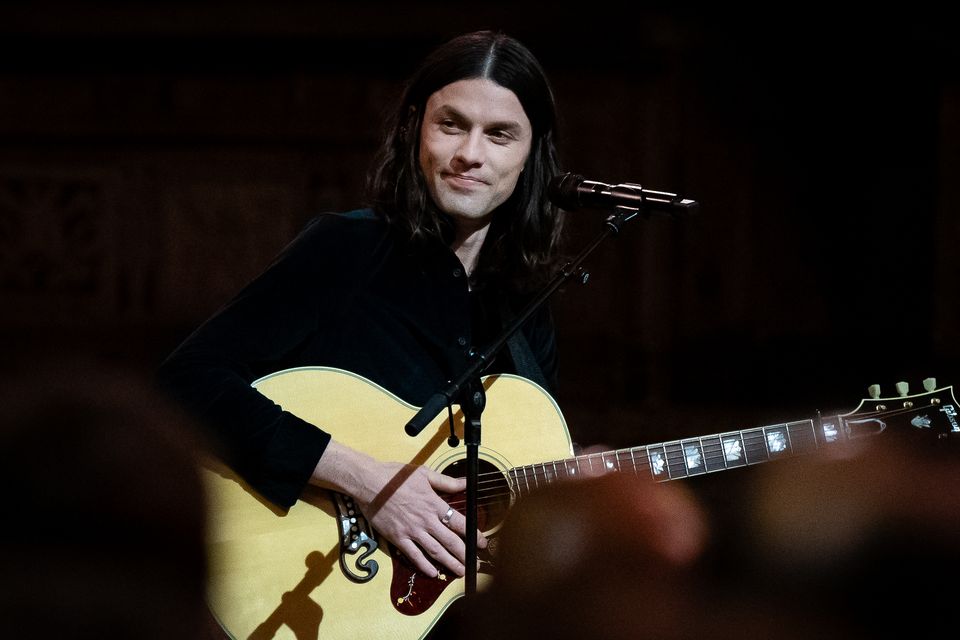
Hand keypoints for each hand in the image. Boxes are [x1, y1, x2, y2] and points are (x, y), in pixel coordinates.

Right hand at [310, 440, 486, 576]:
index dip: (473, 535)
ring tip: (460, 572)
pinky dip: (424, 565)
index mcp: (434, 503)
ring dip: (449, 563)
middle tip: (475, 565)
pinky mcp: (397, 538)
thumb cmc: (395, 476)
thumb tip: (466, 482)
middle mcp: (425, 520)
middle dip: (465, 555)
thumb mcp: (424, 474)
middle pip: (450, 542)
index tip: (482, 543)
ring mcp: (411, 531)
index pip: (459, 523)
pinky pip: (413, 555)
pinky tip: (433, 573)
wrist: (368, 483)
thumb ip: (446, 482)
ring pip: (435, 551)